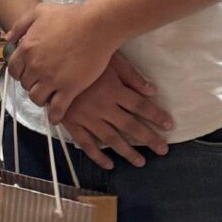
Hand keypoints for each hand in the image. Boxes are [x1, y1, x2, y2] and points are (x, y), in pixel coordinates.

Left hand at [2, 0, 118, 123]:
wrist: (97, 25)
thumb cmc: (71, 16)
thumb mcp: (40, 12)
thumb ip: (20, 25)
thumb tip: (8, 39)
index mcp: (27, 48)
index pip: (13, 70)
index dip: (20, 73)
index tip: (28, 73)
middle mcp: (36, 66)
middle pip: (25, 85)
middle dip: (32, 84)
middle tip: (42, 82)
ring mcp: (52, 79)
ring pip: (36, 99)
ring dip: (41, 99)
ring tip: (49, 95)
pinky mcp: (70, 88)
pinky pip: (56, 109)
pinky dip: (54, 115)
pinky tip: (56, 116)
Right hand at [53, 55, 173, 167]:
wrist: (52, 63)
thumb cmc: (85, 57)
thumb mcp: (112, 60)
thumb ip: (132, 76)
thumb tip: (152, 91)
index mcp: (113, 91)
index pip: (140, 107)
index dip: (156, 116)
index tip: (169, 125)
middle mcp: (103, 107)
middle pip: (130, 126)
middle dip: (149, 139)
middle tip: (163, 149)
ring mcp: (87, 118)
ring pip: (111, 139)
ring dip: (127, 152)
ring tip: (140, 162)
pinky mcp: (72, 124)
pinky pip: (87, 144)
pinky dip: (98, 156)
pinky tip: (109, 164)